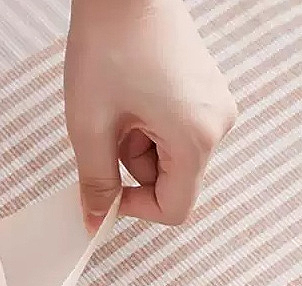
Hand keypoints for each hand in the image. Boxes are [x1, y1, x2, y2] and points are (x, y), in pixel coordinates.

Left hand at [64, 0, 237, 230]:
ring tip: (115, 109)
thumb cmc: (108, 46)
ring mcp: (213, 106)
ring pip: (167, 157)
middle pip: (171, 182)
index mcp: (196, 137)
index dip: (136, 209)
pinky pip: (172, 132)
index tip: (105, 193)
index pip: (174, 208)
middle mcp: (216, 124)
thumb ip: (95, 182)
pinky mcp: (203, 93)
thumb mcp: (90, 128)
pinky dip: (144, 128)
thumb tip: (95, 219)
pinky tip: (127, 98)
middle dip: (131, 170)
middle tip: (106, 134)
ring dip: (134, 147)